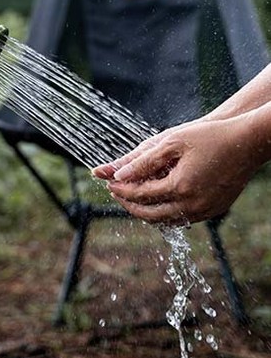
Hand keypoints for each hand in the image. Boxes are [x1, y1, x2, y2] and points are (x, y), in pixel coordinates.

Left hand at [93, 116, 261, 224]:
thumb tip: (117, 174)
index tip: (109, 183)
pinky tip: (156, 200)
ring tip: (132, 198)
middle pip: (150, 214)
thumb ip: (143, 161)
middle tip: (117, 194)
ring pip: (166, 221)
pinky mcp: (214, 210)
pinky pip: (182, 218)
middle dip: (129, 205)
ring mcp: (205, 210)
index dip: (122, 190)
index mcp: (180, 186)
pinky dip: (164, 212)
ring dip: (145, 212)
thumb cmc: (210, 136)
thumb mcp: (172, 142)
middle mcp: (193, 204)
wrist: (248, 141)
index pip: (140, 195)